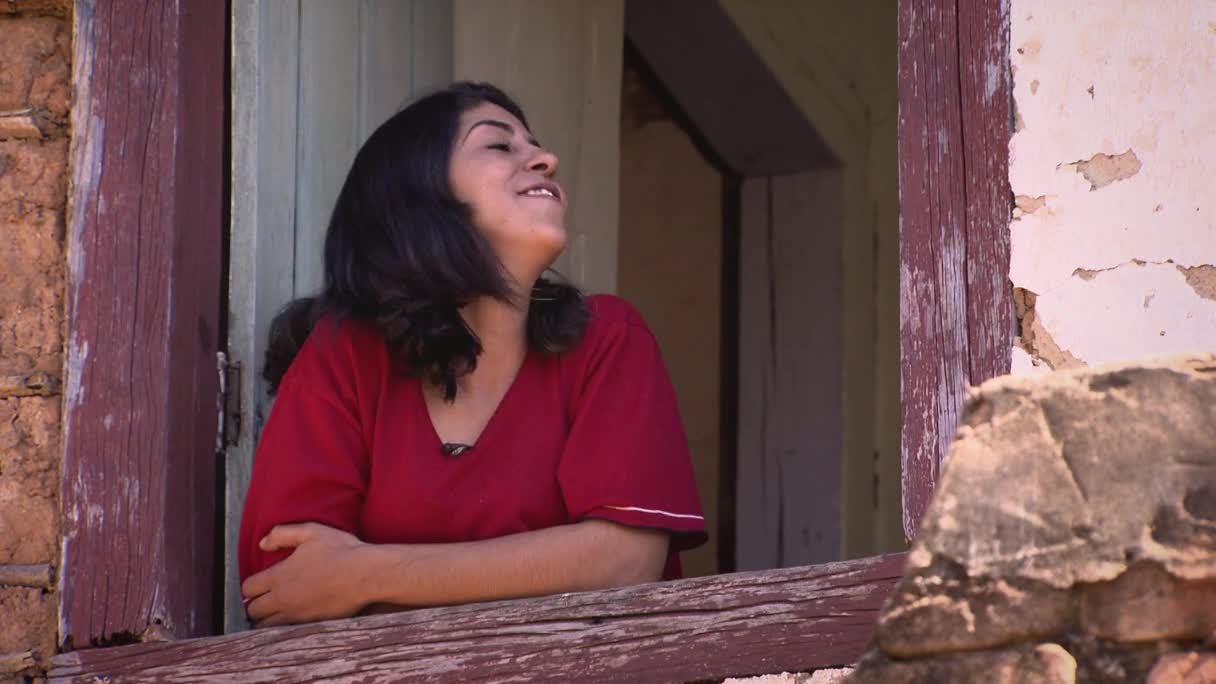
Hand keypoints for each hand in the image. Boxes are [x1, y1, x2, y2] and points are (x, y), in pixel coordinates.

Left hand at [241, 522, 370, 627]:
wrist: (366, 575)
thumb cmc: (341, 550)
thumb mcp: (311, 531)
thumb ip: (282, 534)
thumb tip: (262, 544)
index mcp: (279, 576)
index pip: (248, 589)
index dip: (251, 586)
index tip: (260, 583)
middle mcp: (283, 598)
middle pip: (253, 611)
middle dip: (255, 605)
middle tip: (266, 599)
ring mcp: (296, 615)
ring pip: (266, 626)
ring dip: (267, 619)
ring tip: (277, 611)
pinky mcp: (310, 624)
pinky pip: (286, 632)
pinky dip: (284, 627)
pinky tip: (293, 617)